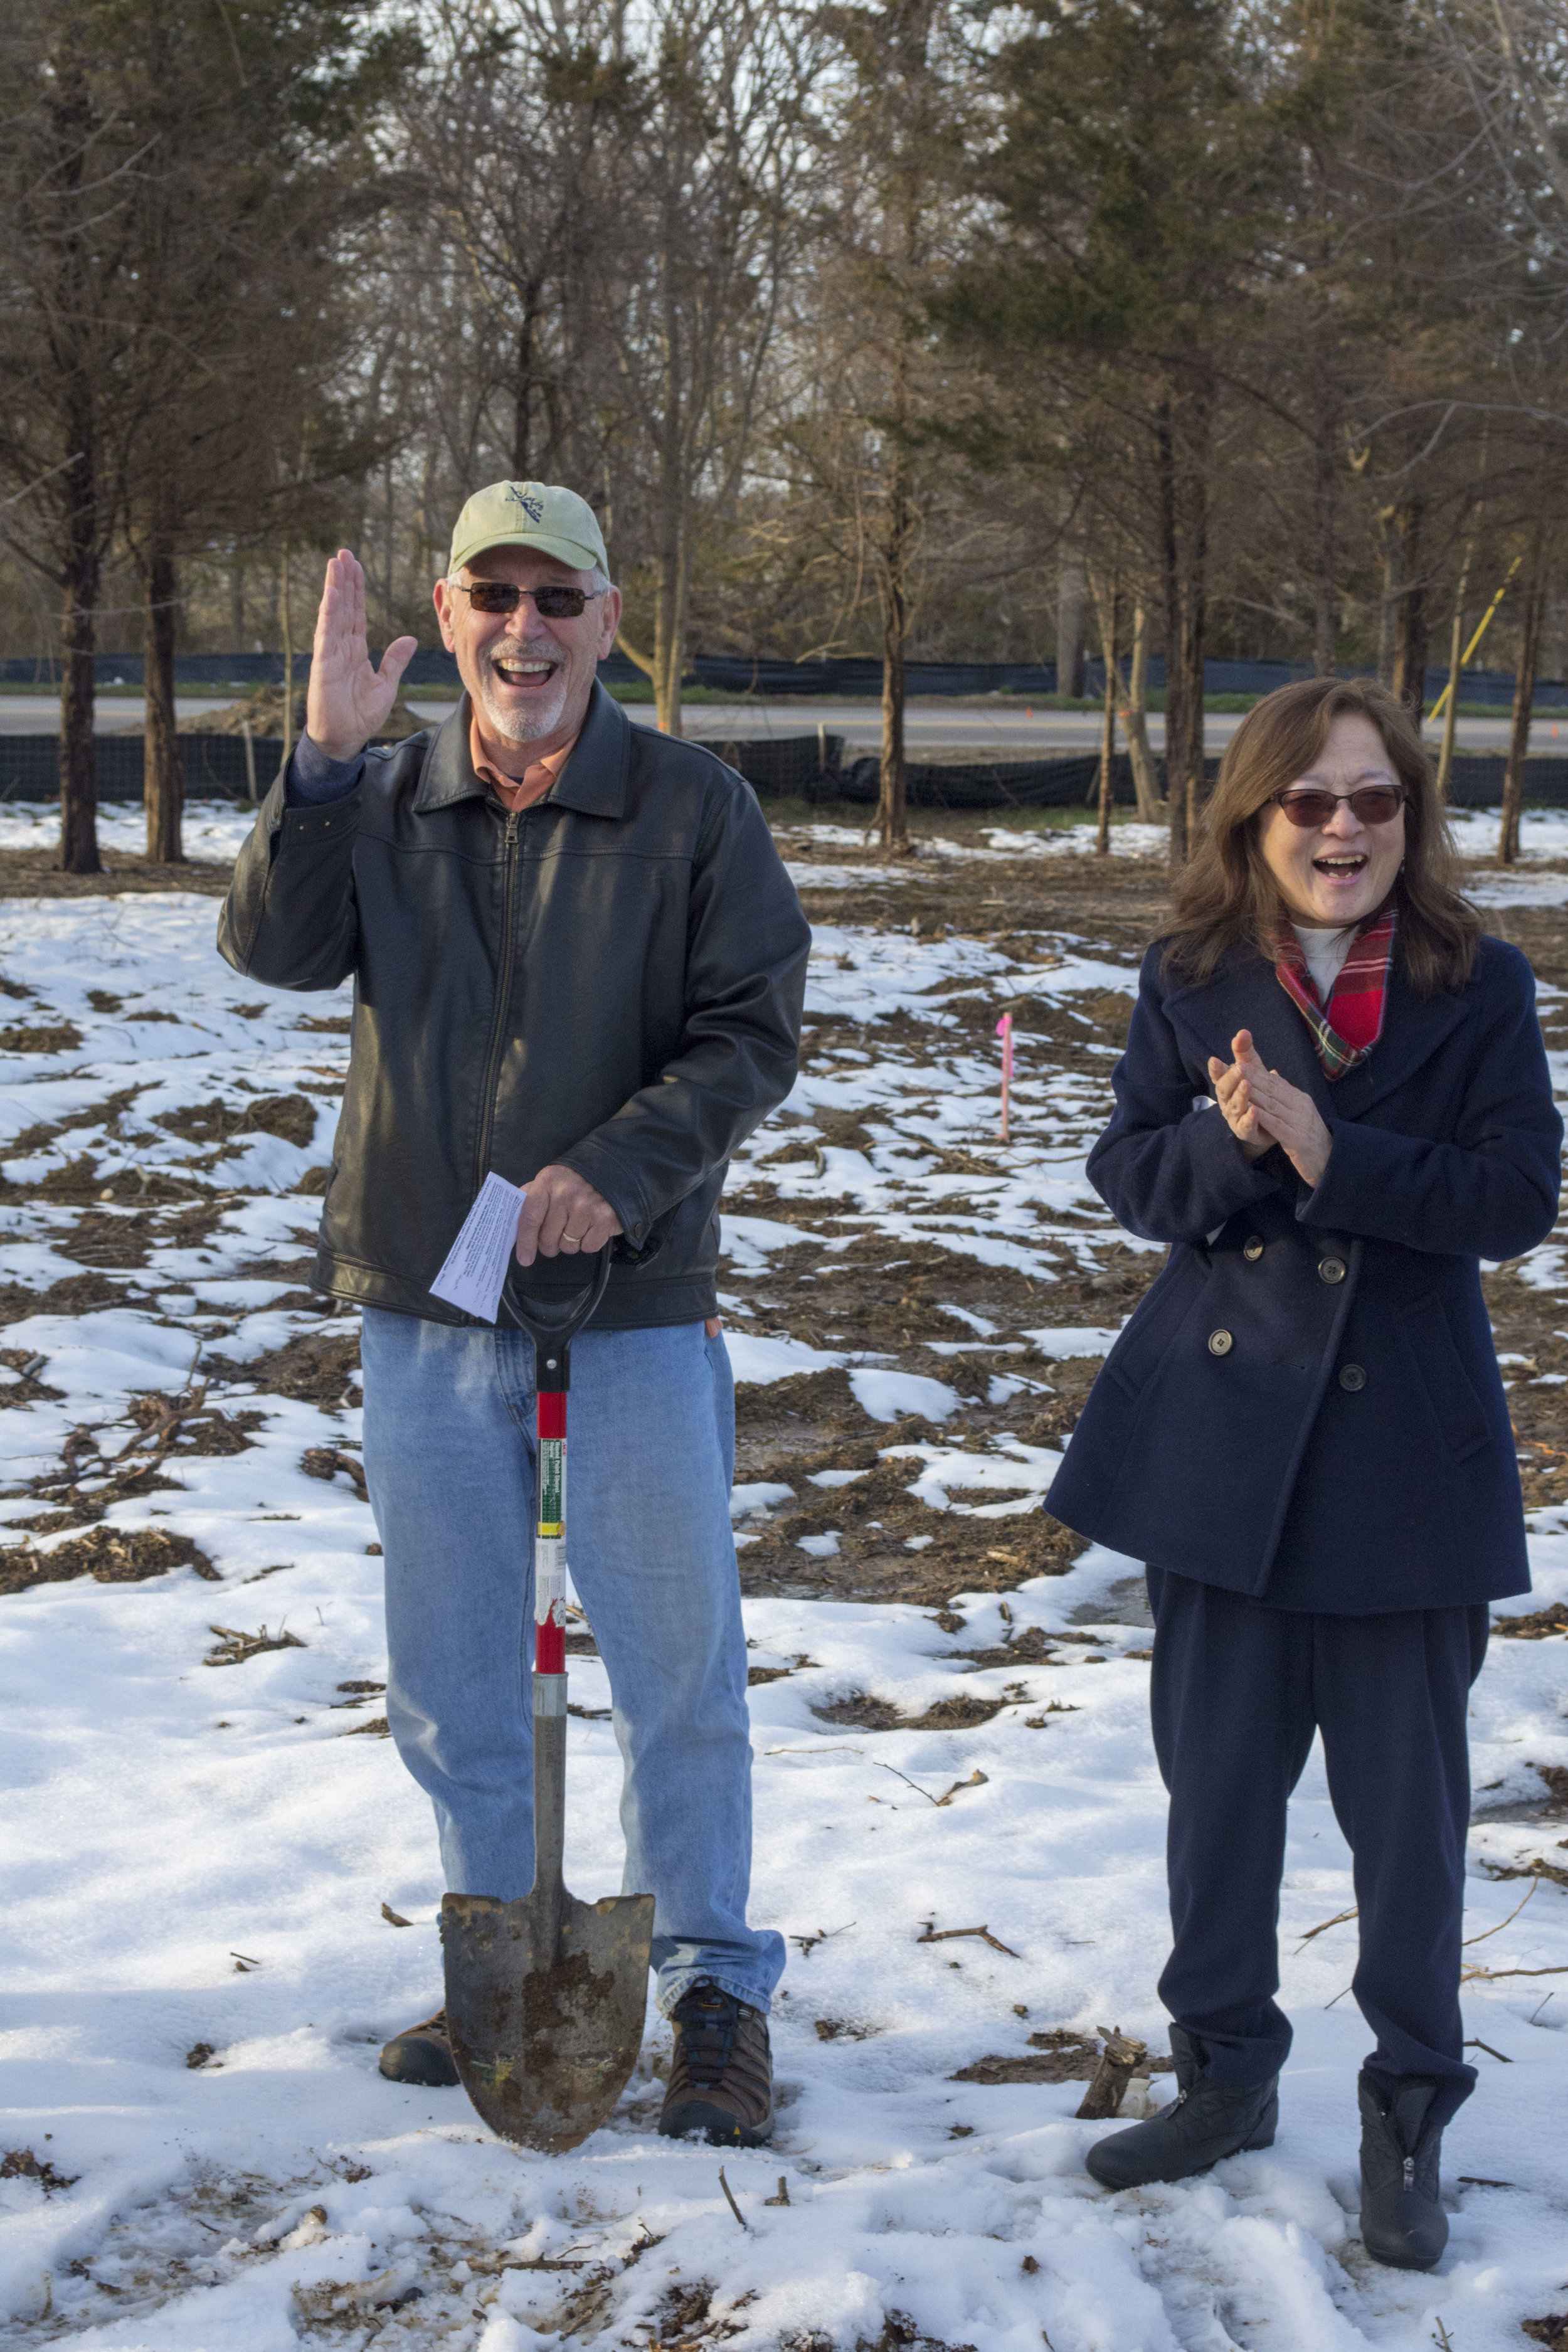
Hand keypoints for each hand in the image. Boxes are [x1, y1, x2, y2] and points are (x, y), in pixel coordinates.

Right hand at [305, 550, 417, 760]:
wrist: (345, 739)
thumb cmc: (361, 715)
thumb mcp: (386, 685)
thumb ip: (395, 661)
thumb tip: (409, 639)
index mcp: (356, 650)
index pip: (357, 613)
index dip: (357, 590)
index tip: (357, 566)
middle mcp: (341, 647)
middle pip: (344, 607)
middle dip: (345, 580)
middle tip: (345, 553)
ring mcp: (331, 654)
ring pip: (334, 614)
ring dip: (335, 588)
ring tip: (336, 563)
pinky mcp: (324, 664)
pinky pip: (327, 634)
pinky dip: (329, 613)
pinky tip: (332, 593)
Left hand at [514, 1166, 622, 1265]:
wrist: (614, 1171)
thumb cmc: (576, 1180)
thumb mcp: (551, 1180)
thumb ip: (531, 1197)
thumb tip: (511, 1221)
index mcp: (548, 1182)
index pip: (530, 1217)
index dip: (525, 1242)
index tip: (524, 1259)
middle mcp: (566, 1193)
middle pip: (548, 1238)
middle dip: (549, 1245)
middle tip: (556, 1238)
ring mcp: (587, 1206)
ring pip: (568, 1246)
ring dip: (570, 1243)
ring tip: (577, 1227)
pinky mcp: (605, 1219)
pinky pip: (588, 1247)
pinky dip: (588, 1243)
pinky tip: (591, 1228)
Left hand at [1208, 1029, 1332, 1189]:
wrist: (1328, 1160)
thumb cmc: (1310, 1137)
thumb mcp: (1298, 1113)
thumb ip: (1285, 1094)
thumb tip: (1272, 1073)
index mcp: (1300, 1099)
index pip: (1277, 1082)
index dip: (1258, 1072)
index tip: (1242, 1062)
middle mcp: (1301, 1106)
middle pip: (1274, 1090)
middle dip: (1254, 1078)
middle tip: (1236, 1067)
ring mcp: (1300, 1122)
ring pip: (1273, 1105)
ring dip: (1255, 1094)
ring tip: (1239, 1084)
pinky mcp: (1296, 1139)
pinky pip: (1276, 1125)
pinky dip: (1262, 1117)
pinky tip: (1250, 1110)